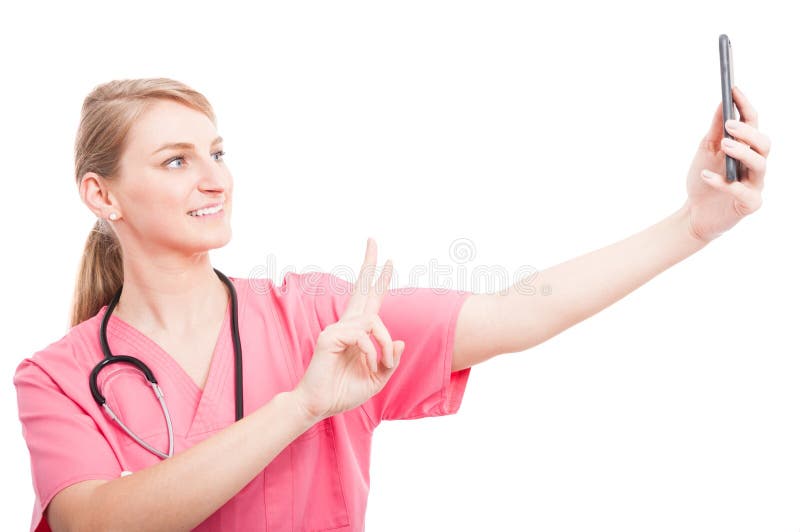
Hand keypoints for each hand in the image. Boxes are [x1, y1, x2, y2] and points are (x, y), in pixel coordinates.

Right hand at [294, 238, 404, 420]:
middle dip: (369, 264)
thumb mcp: (376, 379)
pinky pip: (361, 335)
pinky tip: (366, 363)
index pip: (370, 300)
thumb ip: (390, 361)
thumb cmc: (344, 392)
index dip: (379, 281)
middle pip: (360, 288)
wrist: (319, 406)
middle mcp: (346, 325)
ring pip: (373, 321)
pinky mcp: (329, 337)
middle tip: (373, 240)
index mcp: (357, 332)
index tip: (388, 261)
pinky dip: (370, 350)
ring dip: (384, 343)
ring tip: (382, 363)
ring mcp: (336, 329)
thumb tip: (400, 341)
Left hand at [683, 86, 770, 243]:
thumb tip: (721, 102)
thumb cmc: (703, 179)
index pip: (753, 123)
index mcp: (746, 148)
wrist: (694, 213)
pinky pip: (743, 192)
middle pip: (764, 143)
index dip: (745, 105)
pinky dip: (724, 183)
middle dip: (748, 132)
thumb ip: (715, 130)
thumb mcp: (706, 151)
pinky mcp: (750, 204)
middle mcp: (755, 164)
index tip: (733, 89)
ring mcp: (755, 184)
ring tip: (724, 145)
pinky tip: (706, 176)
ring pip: (760, 164)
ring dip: (743, 152)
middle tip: (729, 125)